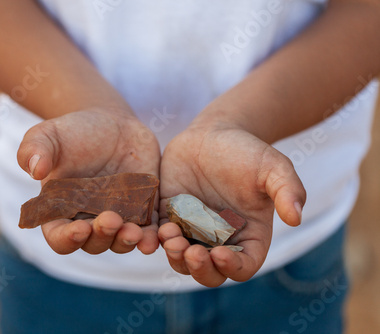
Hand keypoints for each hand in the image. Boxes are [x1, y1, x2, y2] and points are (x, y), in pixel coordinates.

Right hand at [17, 109, 160, 254]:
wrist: (111, 125)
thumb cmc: (73, 132)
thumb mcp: (48, 135)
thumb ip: (35, 149)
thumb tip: (34, 169)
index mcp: (60, 211)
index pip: (59, 237)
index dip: (67, 239)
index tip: (79, 229)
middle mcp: (88, 221)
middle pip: (94, 243)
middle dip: (103, 237)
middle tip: (112, 220)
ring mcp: (118, 219)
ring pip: (121, 242)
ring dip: (128, 241)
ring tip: (136, 231)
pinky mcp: (143, 211)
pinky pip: (148, 231)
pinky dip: (152, 238)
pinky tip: (157, 236)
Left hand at [158, 124, 305, 286]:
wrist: (214, 134)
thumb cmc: (248, 151)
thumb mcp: (273, 167)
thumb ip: (288, 190)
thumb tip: (297, 218)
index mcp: (249, 237)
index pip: (243, 267)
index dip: (232, 268)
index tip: (219, 254)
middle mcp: (220, 241)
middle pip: (209, 273)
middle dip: (199, 269)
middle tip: (191, 253)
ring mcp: (193, 232)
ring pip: (181, 260)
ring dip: (175, 257)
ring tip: (171, 238)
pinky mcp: (170, 218)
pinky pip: (161, 238)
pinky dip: (157, 240)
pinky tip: (158, 229)